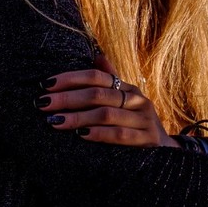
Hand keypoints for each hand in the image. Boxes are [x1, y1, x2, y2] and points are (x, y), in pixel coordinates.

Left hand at [37, 54, 178, 147]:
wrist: (164, 151)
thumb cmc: (135, 124)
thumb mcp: (125, 101)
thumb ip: (111, 80)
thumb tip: (96, 55)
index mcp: (128, 87)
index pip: (97, 77)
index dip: (71, 78)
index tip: (46, 84)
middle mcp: (136, 99)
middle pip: (97, 94)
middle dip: (67, 98)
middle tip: (42, 104)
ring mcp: (143, 119)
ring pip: (106, 114)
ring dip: (77, 117)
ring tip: (55, 121)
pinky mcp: (147, 139)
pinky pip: (120, 134)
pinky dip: (99, 134)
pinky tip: (81, 135)